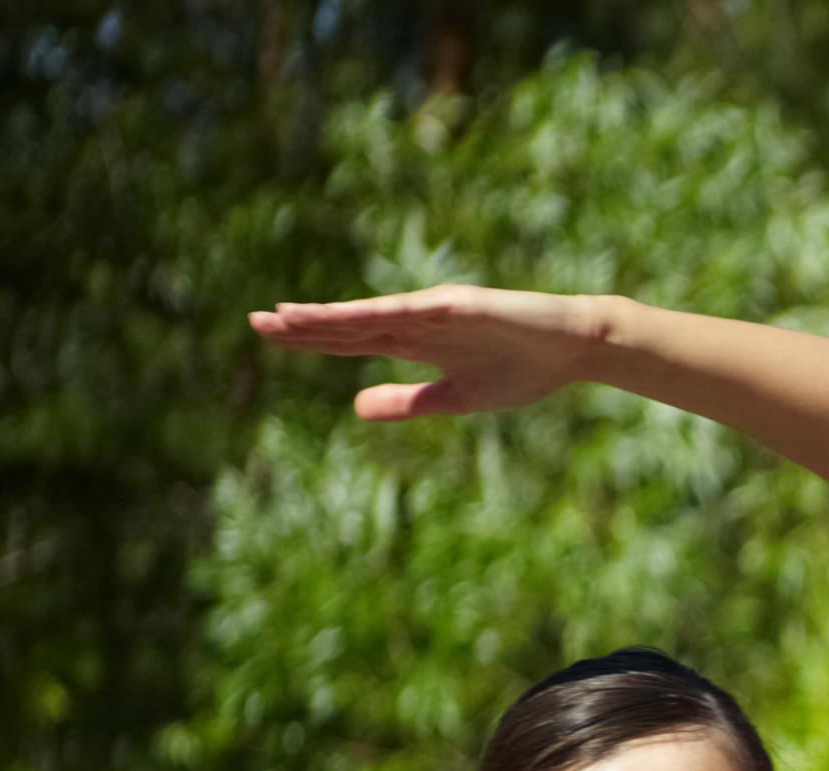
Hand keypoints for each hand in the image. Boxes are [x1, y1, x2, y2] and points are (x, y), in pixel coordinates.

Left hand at [248, 284, 610, 420]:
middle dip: (305, 325)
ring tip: (284, 317)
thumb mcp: (457, 397)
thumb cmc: (524, 369)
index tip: (271, 335)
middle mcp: (416, 320)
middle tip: (255, 322)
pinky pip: (407, 312)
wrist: (573, 349)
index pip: (352, 339)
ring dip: (328, 317)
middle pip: (349, 323)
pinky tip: (342, 316)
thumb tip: (353, 407)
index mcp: (416, 342)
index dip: (312, 339)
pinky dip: (374, 315)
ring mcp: (434, 310)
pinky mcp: (456, 305)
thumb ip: (408, 402)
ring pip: (369, 315)